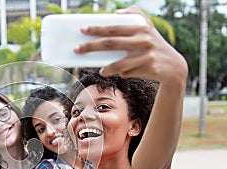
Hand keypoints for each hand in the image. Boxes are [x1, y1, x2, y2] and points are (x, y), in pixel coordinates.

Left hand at [73, 6, 187, 83]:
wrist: (174, 66)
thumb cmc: (154, 45)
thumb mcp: (148, 27)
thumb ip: (134, 15)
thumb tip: (115, 13)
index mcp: (140, 28)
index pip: (114, 28)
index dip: (97, 28)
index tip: (82, 29)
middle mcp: (144, 40)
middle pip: (111, 43)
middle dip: (91, 46)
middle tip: (76, 49)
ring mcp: (146, 55)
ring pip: (118, 63)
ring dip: (105, 67)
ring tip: (95, 67)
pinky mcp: (148, 68)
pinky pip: (127, 72)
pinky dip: (116, 73)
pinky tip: (107, 72)